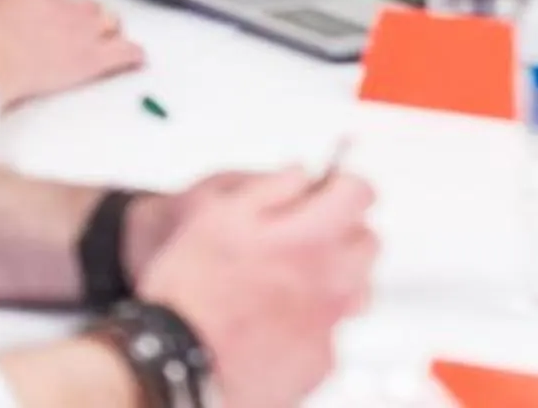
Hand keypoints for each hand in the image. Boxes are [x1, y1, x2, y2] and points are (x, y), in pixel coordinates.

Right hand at [0, 0, 143, 106]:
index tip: (64, 17)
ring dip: (110, 34)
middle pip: (93, 8)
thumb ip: (13, 7)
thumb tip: (15, 12)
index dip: (67, 9)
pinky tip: (139, 58)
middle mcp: (67, 6)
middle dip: (92, 21)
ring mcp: (82, 31)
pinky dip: (134, 54)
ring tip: (109, 46)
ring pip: (111, 24)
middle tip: (84, 36)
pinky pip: (124, 52)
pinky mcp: (91, 59)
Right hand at [137, 172, 380, 407]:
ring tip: (283, 287)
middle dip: (340, 235)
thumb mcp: (217, 214)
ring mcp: (329, 325)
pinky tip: (272, 325)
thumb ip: (271, 187)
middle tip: (300, 241)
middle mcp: (332, 280)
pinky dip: (308, 326)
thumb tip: (301, 174)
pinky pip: (328, 334)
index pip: (360, 194)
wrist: (172, 363)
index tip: (325, 194)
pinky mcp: (318, 363)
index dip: (341, 188)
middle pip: (364, 243)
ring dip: (330, 281)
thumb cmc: (188, 290)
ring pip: (353, 291)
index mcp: (312, 236)